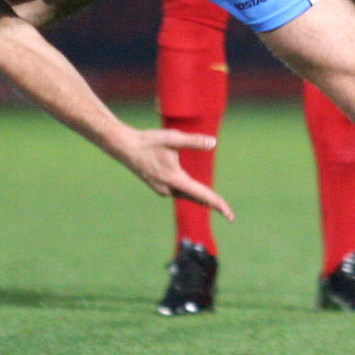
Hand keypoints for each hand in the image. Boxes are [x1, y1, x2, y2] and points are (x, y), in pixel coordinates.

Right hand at [112, 128, 234, 220]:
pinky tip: (189, 187)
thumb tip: (213, 142)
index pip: (202, 194)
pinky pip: (177, 191)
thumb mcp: (172, 138)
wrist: (124, 147)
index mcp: (174, 179)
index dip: (218, 204)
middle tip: (228, 213)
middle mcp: (168, 189)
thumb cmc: (148, 141)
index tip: (230, 216)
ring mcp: (162, 189)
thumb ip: (193, 141)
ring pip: (186, 195)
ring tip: (214, 203)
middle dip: (211, 203)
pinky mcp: (158, 186)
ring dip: (199, 196)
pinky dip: (187, 191)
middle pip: (196, 198)